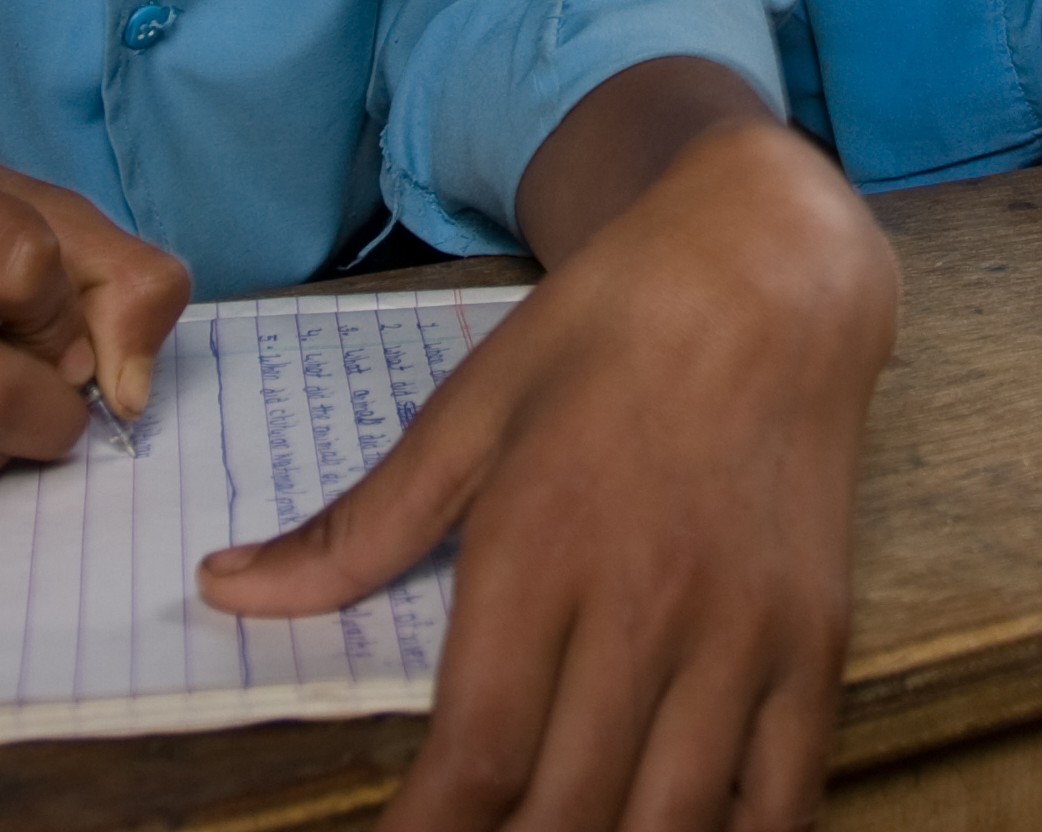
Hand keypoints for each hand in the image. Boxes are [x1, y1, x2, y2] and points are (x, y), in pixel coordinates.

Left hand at [201, 75, 895, 831]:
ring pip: (673, 823)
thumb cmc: (607, 333)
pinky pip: (784, 793)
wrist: (771, 265)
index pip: (474, 757)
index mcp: (538, 551)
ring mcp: (742, 629)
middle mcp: (644, 604)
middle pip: (565, 811)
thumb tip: (226, 589)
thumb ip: (356, 529)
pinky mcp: (816, 637)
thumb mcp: (469, 414)